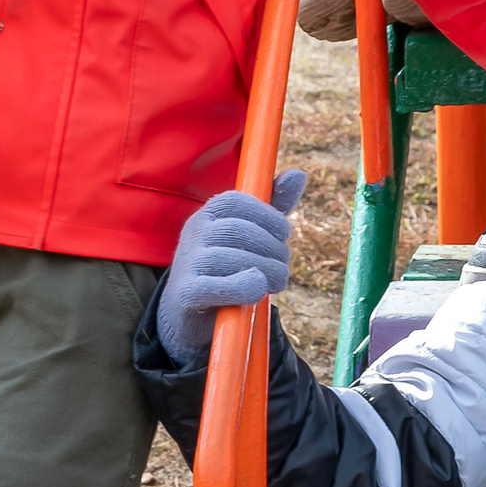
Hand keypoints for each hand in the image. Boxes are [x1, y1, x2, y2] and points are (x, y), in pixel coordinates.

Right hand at [156, 169, 306, 364]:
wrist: (190, 312)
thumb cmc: (228, 267)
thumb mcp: (251, 235)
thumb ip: (274, 207)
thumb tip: (300, 174)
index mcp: (207, 214)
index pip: (237, 202)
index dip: (267, 215)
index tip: (284, 234)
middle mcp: (193, 233)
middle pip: (239, 231)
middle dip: (272, 250)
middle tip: (283, 268)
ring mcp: (187, 262)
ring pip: (232, 258)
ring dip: (266, 271)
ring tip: (276, 282)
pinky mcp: (185, 292)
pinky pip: (216, 286)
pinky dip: (243, 287)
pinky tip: (256, 290)